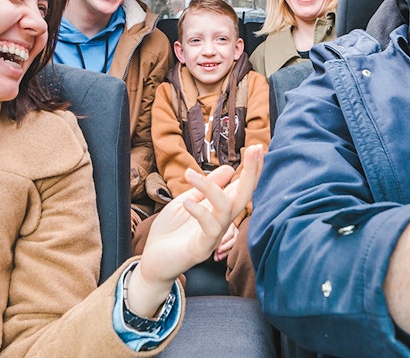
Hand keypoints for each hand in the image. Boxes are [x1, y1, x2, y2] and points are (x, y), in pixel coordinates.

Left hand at [128, 144, 264, 312]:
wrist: (153, 261)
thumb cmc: (170, 232)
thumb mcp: (186, 201)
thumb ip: (205, 187)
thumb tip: (229, 169)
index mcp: (218, 210)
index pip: (240, 188)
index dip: (251, 169)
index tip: (257, 147)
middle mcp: (221, 222)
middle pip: (243, 197)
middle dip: (251, 173)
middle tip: (255, 149)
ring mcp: (213, 236)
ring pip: (225, 209)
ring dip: (210, 188)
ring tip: (190, 174)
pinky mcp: (202, 249)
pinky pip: (209, 228)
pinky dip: (200, 212)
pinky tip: (188, 201)